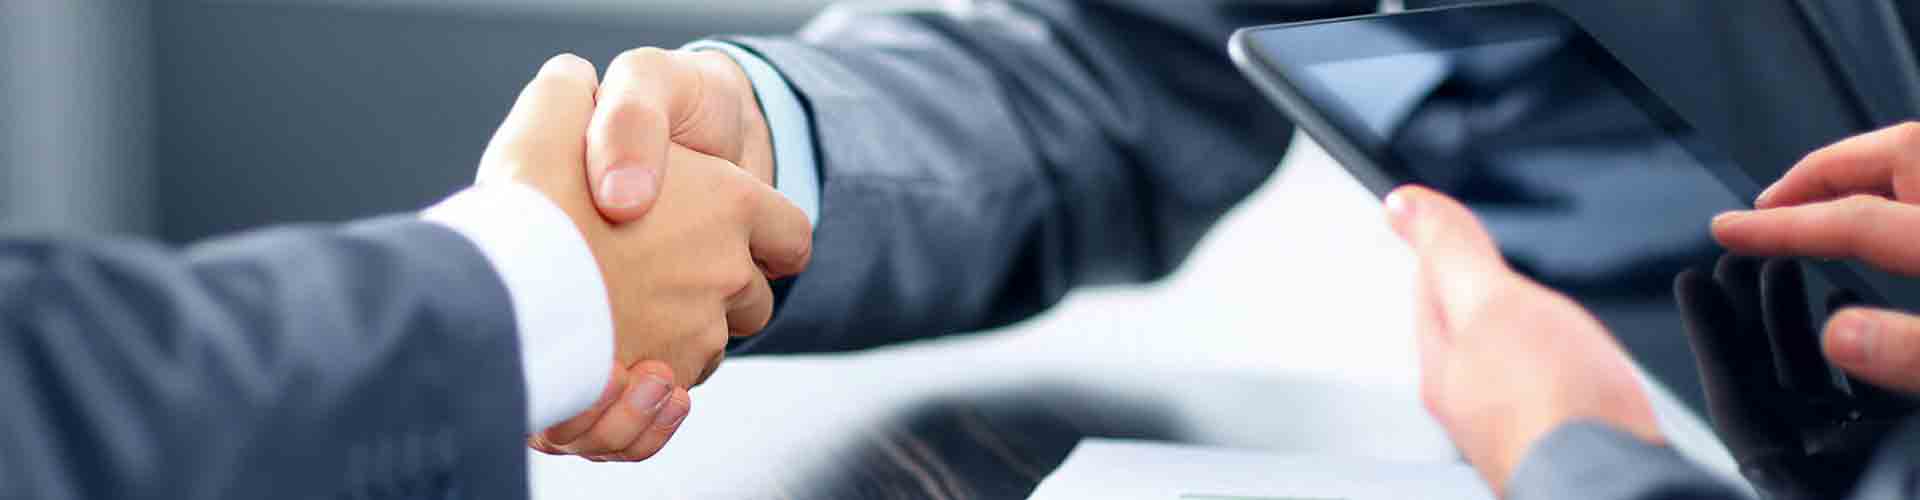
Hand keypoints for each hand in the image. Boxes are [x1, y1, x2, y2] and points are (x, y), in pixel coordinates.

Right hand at [474, 54, 810, 458]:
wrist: (501, 292)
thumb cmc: (530, 203)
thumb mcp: (551, 118)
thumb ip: (573, 95)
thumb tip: (574, 82)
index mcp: (727, 203)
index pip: (789, 231)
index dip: (769, 237)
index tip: (746, 241)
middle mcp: (727, 274)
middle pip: (752, 296)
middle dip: (718, 292)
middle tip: (656, 275)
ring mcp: (699, 336)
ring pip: (710, 346)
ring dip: (677, 336)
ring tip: (619, 317)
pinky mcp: (663, 389)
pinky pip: (674, 395)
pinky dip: (652, 388)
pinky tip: (610, 362)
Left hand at [1386, 186, 1663, 492]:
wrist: (1612, 483)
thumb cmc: (1553, 405)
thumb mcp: (1492, 300)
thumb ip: (1451, 251)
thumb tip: (1402, 204)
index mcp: (1444, 365)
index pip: (1429, 288)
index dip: (1443, 245)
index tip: (1441, 219)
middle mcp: (1471, 403)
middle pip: (1467, 329)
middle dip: (1483, 294)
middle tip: (1489, 262)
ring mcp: (1514, 428)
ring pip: (1507, 365)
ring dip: (1521, 334)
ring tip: (1532, 313)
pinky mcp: (1560, 446)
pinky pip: (1548, 394)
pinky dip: (1558, 371)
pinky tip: (1578, 376)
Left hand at [1676, 255, 1915, 499]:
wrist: (1907, 499)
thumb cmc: (1894, 484)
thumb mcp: (1854, 459)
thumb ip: (1810, 424)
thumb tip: (1835, 338)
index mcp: (1793, 477)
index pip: (1736, 398)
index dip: (1711, 340)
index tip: (1690, 280)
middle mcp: (1818, 467)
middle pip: (1764, 381)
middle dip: (1748, 317)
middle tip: (1741, 256)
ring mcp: (1855, 456)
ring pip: (1808, 378)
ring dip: (1791, 321)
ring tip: (1784, 263)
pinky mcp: (1889, 443)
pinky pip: (1857, 390)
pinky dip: (1847, 344)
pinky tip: (1842, 293)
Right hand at [1714, 122, 1919, 391]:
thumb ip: (1914, 349)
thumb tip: (1838, 338)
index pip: (1854, 219)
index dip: (1781, 226)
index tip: (1729, 230)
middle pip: (1896, 154)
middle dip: (1821, 172)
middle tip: (1770, 203)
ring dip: (1866, 174)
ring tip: (1821, 200)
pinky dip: (1905, 191)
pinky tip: (1897, 219)